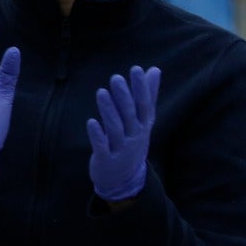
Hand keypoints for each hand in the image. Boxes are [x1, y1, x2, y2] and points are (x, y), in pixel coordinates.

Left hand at [86, 65, 159, 202]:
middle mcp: (134, 135)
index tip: (137, 69)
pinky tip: (91, 122)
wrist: (125, 176)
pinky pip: (102, 146)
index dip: (141, 87)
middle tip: (116, 78)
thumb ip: (148, 95)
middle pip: (130, 114)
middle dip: (124, 96)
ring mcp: (121, 148)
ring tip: (101, 92)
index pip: (144, 103)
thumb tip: (154, 69)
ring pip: (115, 128)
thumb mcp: (143, 120)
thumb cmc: (133, 140)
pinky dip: (97, 134)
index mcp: (143, 124)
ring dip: (109, 111)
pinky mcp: (106, 158)